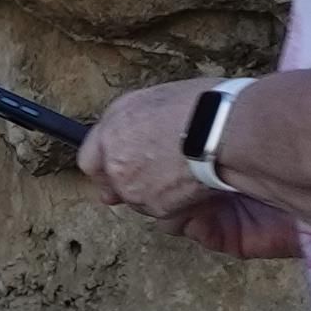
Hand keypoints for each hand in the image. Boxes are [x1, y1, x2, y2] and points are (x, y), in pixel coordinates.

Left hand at [85, 81, 209, 218]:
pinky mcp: (155, 207)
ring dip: (153, 193)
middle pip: (112, 184)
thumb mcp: (158, 100)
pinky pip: (160, 210)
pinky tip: (194, 186)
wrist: (221, 130)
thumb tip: (141, 133)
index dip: (105, 164)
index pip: (89, 158)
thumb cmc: (202, 106)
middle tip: (157, 173)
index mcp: (113, 128)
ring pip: (136, 199)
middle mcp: (115, 160)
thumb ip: (137, 123)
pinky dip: (174, 203)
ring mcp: (132, 187)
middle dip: (130, 181)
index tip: (113, 169)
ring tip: (183, 175)